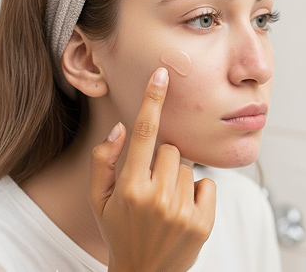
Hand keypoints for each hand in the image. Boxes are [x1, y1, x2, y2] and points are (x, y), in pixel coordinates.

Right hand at [89, 67, 216, 271]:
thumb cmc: (119, 230)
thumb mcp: (99, 199)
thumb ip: (103, 161)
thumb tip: (122, 128)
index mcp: (129, 187)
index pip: (144, 133)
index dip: (152, 99)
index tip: (162, 74)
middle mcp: (157, 197)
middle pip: (171, 149)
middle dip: (162, 161)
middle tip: (152, 186)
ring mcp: (182, 211)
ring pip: (188, 167)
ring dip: (178, 179)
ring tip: (166, 204)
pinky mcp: (203, 222)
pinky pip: (207, 184)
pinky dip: (197, 193)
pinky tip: (182, 212)